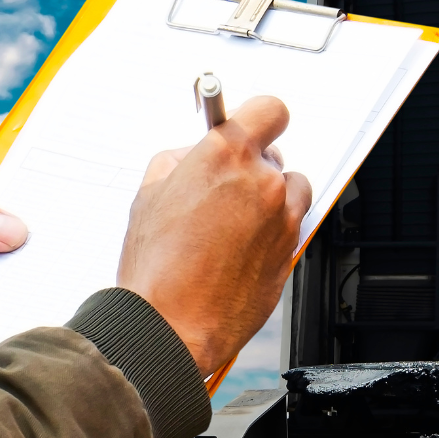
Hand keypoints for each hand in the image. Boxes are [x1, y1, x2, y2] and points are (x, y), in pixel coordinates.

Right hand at [117, 96, 312, 375]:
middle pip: (274, 155)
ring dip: (269, 199)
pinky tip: (237, 252)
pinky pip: (288, 228)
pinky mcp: (290, 253)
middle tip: (222, 190)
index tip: (248, 128)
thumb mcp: (148, 195)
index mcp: (227, 155)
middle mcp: (263, 181)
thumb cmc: (156, 270)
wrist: (171, 328)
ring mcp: (283, 219)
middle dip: (251, 167)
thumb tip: (193, 155)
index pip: (269, 109)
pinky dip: (270, 232)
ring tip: (233, 224)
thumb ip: (179, 161)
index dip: (257, 118)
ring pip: (290, 191)